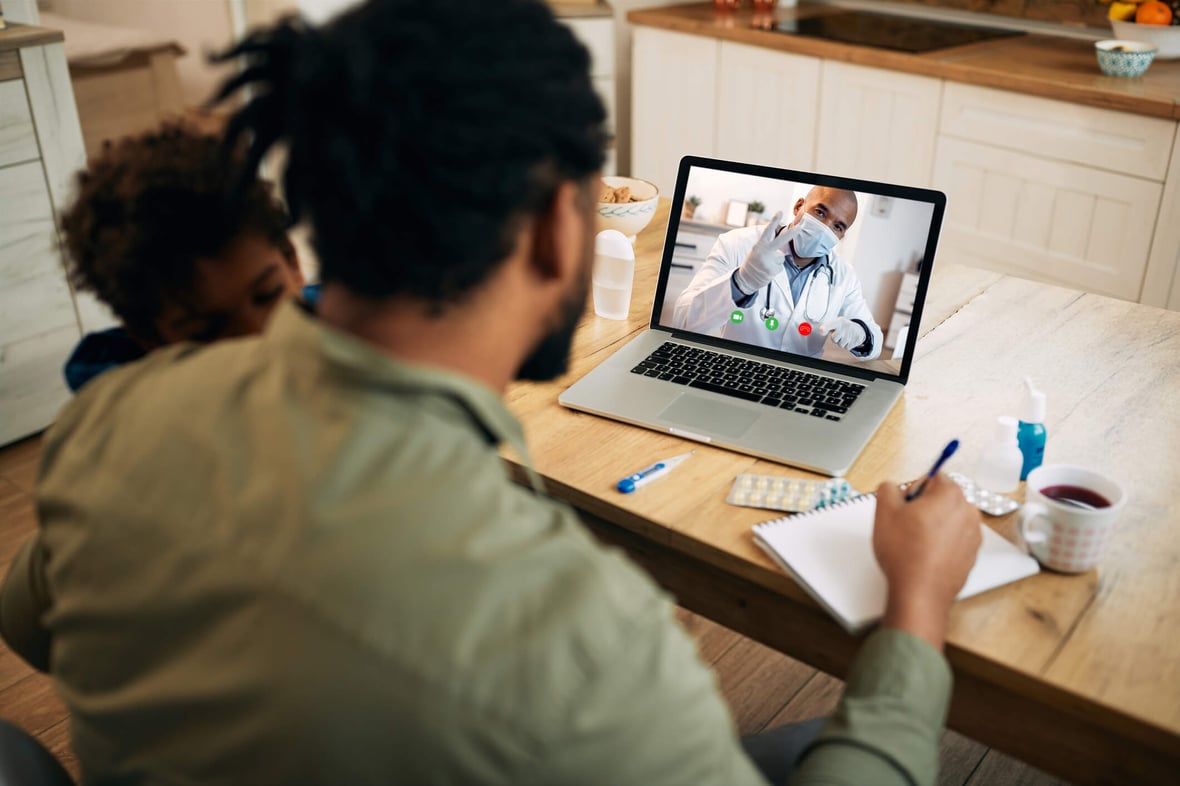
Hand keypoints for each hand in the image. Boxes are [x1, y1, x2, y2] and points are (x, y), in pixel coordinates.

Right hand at [733, 211, 797, 294]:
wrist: (745, 279)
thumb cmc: (752, 263)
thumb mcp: (755, 251)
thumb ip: (767, 246)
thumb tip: (782, 245)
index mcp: (759, 245)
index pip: (768, 231)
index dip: (774, 221)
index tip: (780, 212)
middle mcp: (764, 252)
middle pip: (781, 241)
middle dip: (792, 234)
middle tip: (801, 227)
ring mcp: (769, 262)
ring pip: (781, 257)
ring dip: (776, 261)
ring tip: (766, 265)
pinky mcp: (773, 270)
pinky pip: (780, 266)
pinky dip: (775, 269)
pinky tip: (767, 271)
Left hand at [820, 317, 866, 351]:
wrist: (858, 329)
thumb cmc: (842, 327)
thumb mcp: (835, 323)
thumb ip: (827, 327)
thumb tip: (821, 331)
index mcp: (839, 321)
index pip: (830, 325)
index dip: (825, 328)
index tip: (822, 330)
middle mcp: (845, 326)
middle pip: (834, 339)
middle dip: (836, 339)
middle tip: (840, 334)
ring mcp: (852, 332)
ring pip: (841, 345)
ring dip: (842, 343)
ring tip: (845, 337)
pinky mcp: (857, 339)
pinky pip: (848, 348)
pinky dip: (848, 345)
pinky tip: (850, 339)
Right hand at [872, 475, 981, 649]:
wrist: (920, 592)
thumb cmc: (905, 554)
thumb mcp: (883, 512)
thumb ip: (888, 488)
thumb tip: (893, 488)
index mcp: (950, 494)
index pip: (932, 477)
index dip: (913, 491)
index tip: (905, 507)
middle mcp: (968, 511)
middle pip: (943, 498)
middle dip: (925, 507)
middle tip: (907, 526)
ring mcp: (974, 534)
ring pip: (949, 519)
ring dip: (934, 525)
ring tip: (917, 543)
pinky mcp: (973, 553)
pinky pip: (955, 538)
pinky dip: (943, 542)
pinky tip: (927, 555)